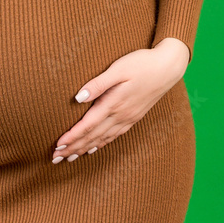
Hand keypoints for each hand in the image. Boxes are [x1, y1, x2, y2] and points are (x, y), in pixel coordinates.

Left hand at [51, 38, 188, 163]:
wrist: (168, 67)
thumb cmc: (141, 63)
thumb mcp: (118, 69)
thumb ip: (97, 84)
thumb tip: (78, 98)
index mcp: (113, 103)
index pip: (87, 125)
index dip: (71, 137)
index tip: (57, 146)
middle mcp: (120, 115)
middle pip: (92, 136)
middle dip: (73, 148)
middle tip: (55, 159)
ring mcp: (128, 118)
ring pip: (102, 139)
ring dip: (84, 149)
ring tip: (69, 158)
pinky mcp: (134, 117)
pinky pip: (114, 136)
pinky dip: (101, 144)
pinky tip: (93, 148)